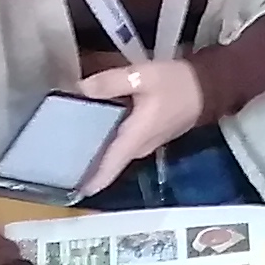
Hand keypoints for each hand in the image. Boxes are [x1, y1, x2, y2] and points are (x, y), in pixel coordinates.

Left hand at [73, 61, 204, 195]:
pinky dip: (106, 141)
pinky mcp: (148, 137)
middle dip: (85, 163)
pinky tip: (91, 128)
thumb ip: (111, 82)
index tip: (70, 188)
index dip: (90, 180)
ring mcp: (145, 145)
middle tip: (57, 157)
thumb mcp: (143, 75)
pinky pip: (121, 145)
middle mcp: (138, 148)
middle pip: (108, 163)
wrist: (208, 88)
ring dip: (95, 153)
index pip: (109, 166)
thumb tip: (82, 88)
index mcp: (135, 137)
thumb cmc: (177, 84)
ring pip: (114, 154)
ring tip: (68, 144)